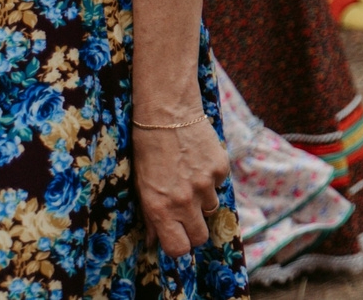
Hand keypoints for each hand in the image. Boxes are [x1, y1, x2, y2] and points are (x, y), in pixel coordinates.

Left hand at [132, 116, 228, 255]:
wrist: (168, 115)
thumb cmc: (148, 152)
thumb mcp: (141, 187)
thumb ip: (151, 217)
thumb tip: (155, 240)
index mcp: (161, 209)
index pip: (179, 248)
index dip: (179, 247)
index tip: (177, 238)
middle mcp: (185, 201)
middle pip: (201, 236)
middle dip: (195, 231)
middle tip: (187, 217)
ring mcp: (206, 184)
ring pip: (211, 208)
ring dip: (202, 200)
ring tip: (189, 179)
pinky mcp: (221, 167)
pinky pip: (219, 184)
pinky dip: (211, 178)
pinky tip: (198, 162)